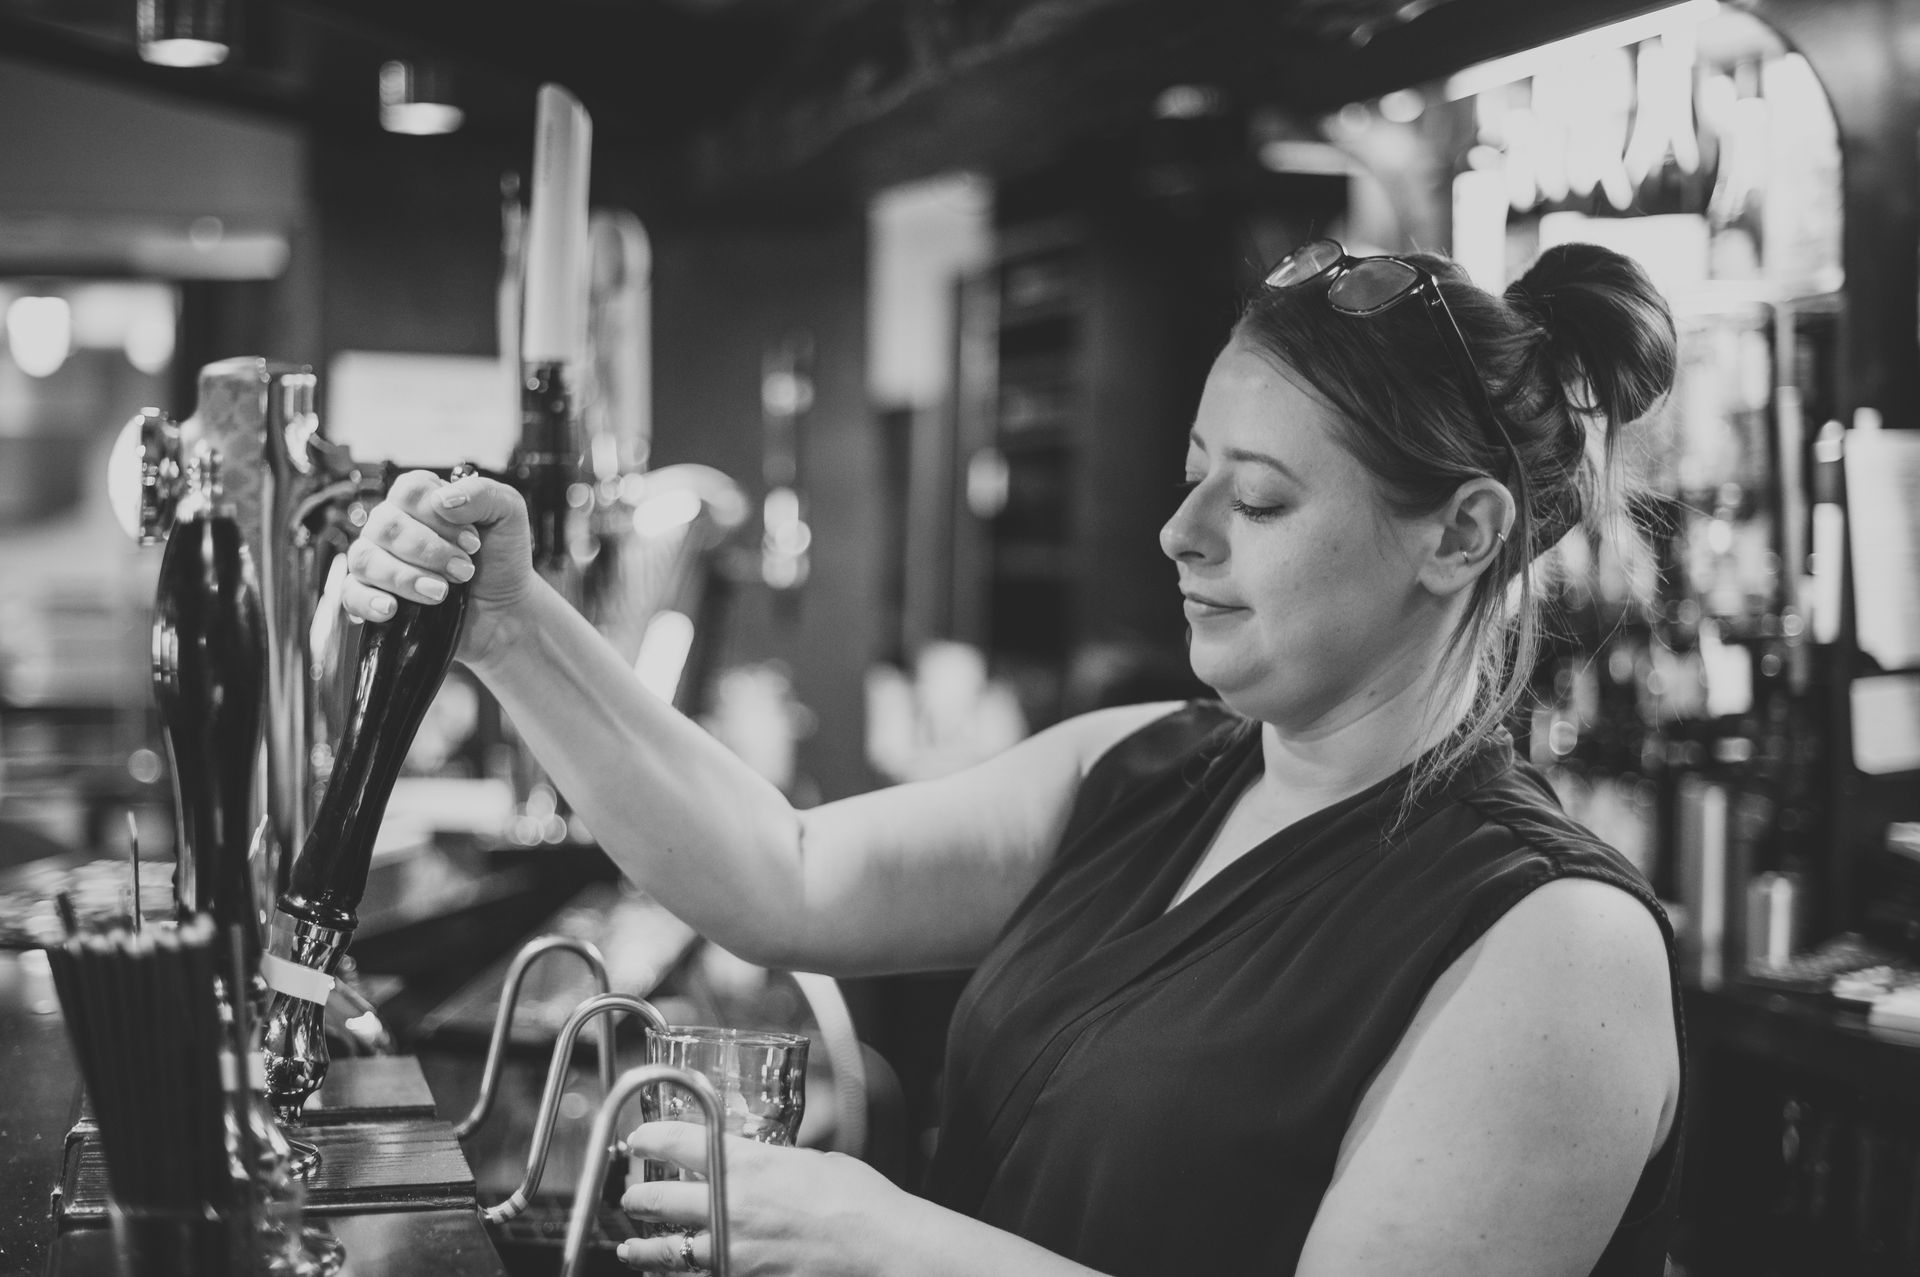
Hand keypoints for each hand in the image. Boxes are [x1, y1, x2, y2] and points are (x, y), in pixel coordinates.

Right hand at [338, 469, 535, 665]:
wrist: (505, 610)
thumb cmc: (501, 558)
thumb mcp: (508, 515)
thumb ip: (482, 494)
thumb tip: (442, 499)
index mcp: (420, 500)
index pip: (408, 491)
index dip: (438, 516)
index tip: (473, 543)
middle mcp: (392, 525)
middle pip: (386, 525)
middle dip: (430, 551)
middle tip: (464, 572)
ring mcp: (377, 560)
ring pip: (365, 559)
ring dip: (406, 577)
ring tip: (441, 593)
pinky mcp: (372, 595)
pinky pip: (350, 593)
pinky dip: (368, 601)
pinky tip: (392, 608)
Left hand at [617, 1122, 904, 1275]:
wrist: (882, 1248)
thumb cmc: (860, 1201)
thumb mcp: (812, 1162)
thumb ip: (775, 1163)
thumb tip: (764, 1166)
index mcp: (749, 1163)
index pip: (680, 1142)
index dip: (650, 1138)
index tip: (638, 1139)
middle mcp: (732, 1206)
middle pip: (660, 1198)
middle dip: (639, 1196)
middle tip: (632, 1195)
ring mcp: (734, 1250)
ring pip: (668, 1249)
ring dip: (644, 1246)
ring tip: (632, 1245)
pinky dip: (681, 1274)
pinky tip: (672, 1272)